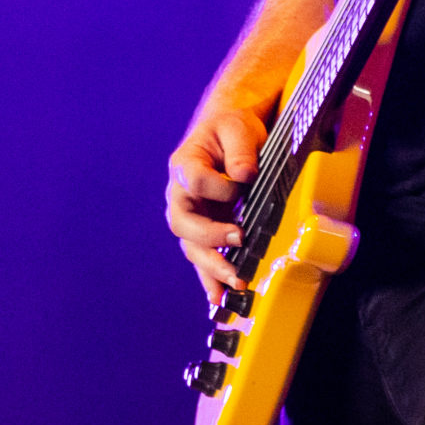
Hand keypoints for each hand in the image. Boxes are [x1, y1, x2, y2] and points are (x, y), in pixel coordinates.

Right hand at [166, 107, 262, 305]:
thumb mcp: (237, 127)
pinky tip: (220, 298)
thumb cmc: (231, 128)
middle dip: (209, 237)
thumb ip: (240, 149)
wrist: (227, 134)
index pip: (195, 180)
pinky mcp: (205, 230)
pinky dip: (210, 279)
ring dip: (211, 268)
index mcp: (185, 164)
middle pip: (183, 222)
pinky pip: (203, 257)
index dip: (218, 186)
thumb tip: (243, 176)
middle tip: (238, 240)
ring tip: (232, 285)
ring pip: (191, 246)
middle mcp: (181, 194)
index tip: (241, 182)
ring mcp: (191, 215)